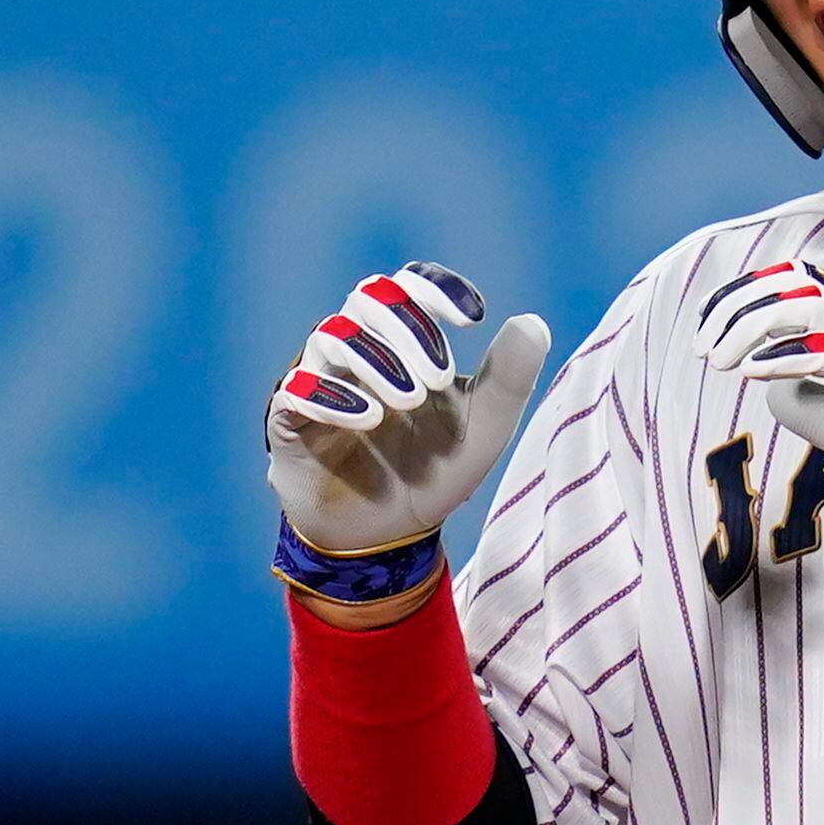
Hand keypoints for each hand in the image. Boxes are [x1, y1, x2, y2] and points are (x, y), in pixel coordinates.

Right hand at [265, 261, 555, 558]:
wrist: (388, 536)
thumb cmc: (434, 472)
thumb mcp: (483, 429)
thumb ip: (509, 379)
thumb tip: (533, 322)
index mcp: (402, 342)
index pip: (408, 288)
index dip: (436, 291)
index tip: (473, 320)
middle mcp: (357, 350)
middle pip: (368, 302)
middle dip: (405, 332)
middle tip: (439, 379)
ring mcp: (319, 380)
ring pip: (332, 336)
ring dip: (373, 360)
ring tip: (409, 401)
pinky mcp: (290, 419)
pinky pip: (297, 390)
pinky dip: (333, 396)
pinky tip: (368, 418)